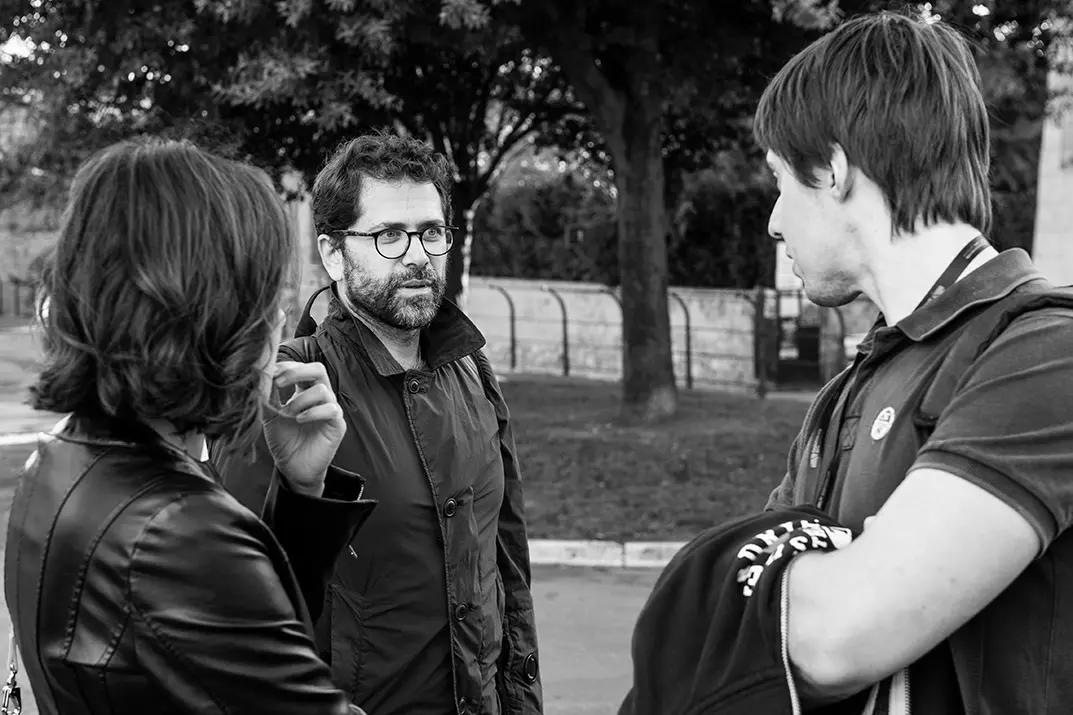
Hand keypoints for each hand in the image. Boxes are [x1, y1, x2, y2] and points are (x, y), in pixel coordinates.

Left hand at [263, 360, 346, 496]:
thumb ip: (268, 396)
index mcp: (305, 390)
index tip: (268, 374)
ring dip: (300, 400)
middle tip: (279, 382)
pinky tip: (299, 420)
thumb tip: (261, 375)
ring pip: (322, 390)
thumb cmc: (283, 440)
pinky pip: (331, 410)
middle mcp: (320, 396)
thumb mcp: (270, 414)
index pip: (301, 367)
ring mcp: (331, 409)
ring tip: (287, 414)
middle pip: (318, 369)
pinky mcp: (337, 425)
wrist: (292, 467)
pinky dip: (313, 412)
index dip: (286, 367)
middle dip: (297, 371)